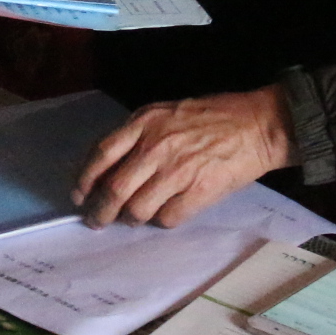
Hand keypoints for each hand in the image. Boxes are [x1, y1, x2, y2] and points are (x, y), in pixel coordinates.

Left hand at [75, 86, 293, 228]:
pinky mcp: (199, 191)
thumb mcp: (166, 113)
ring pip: (138, 210)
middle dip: (100, 212)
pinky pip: (168, 218)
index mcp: (145, 123)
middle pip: (114, 189)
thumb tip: (110, 168)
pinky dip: (163, 221)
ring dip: (132, 218)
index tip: (79, 195)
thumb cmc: (210, 117)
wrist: (256, 125)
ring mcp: (178, 171)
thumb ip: (137, 135)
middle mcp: (156, 147)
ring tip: (135, 217)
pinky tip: (166, 213)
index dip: (85, 179)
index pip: (101, 154)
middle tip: (97, 221)